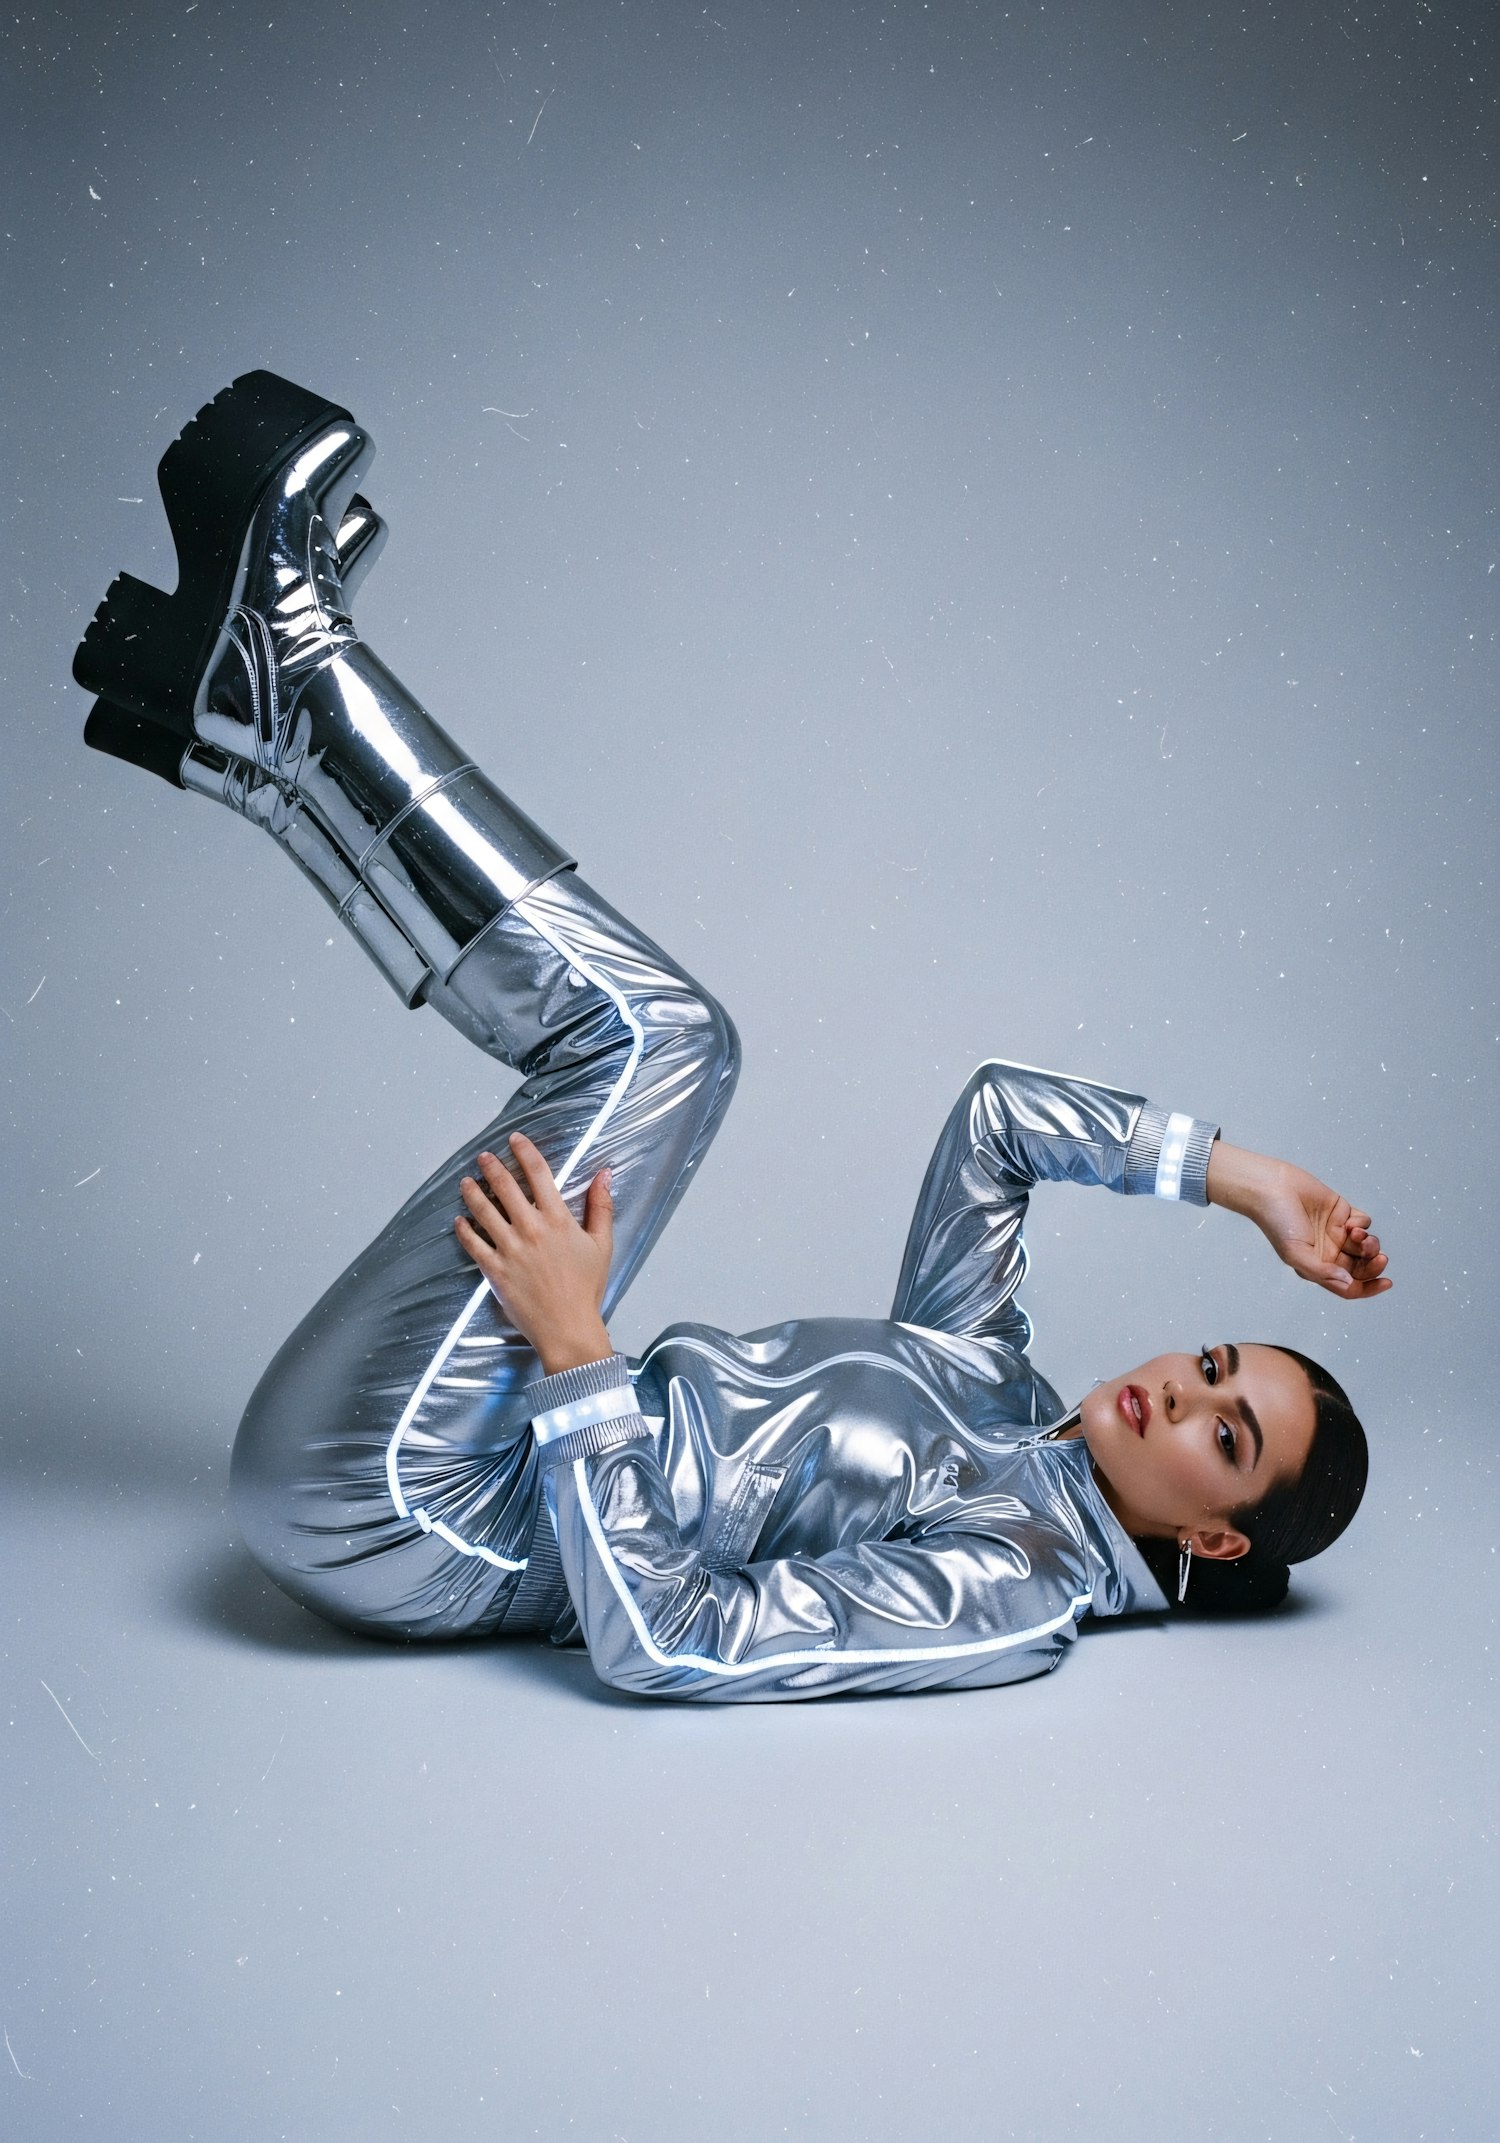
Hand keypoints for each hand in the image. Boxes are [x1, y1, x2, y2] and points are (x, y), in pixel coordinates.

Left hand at [454, 1132, 615, 1371]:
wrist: (568, 1327)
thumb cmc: (587, 1288)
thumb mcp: (602, 1245)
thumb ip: (601, 1207)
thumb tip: (604, 1174)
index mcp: (558, 1220)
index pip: (539, 1174)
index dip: (525, 1152)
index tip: (515, 1139)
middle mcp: (531, 1229)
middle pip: (505, 1187)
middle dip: (492, 1167)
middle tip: (483, 1156)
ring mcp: (510, 1249)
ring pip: (484, 1211)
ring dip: (472, 1193)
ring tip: (465, 1181)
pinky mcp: (495, 1270)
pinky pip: (473, 1244)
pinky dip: (463, 1230)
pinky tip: (459, 1220)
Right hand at [1206, 1139, 1391, 1300]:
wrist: (1272, 1188)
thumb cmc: (1277, 1222)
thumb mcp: (1295, 1254)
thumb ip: (1322, 1272)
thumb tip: (1348, 1283)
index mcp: (1318, 1267)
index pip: (1348, 1286)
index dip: (1369, 1288)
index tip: (1386, 1282)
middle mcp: (1329, 1252)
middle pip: (1362, 1267)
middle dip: (1373, 1264)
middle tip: (1379, 1257)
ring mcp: (1336, 1232)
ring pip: (1366, 1245)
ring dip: (1370, 1243)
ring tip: (1359, 1236)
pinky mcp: (1341, 1212)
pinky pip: (1364, 1223)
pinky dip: (1363, 1224)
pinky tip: (1349, 1221)